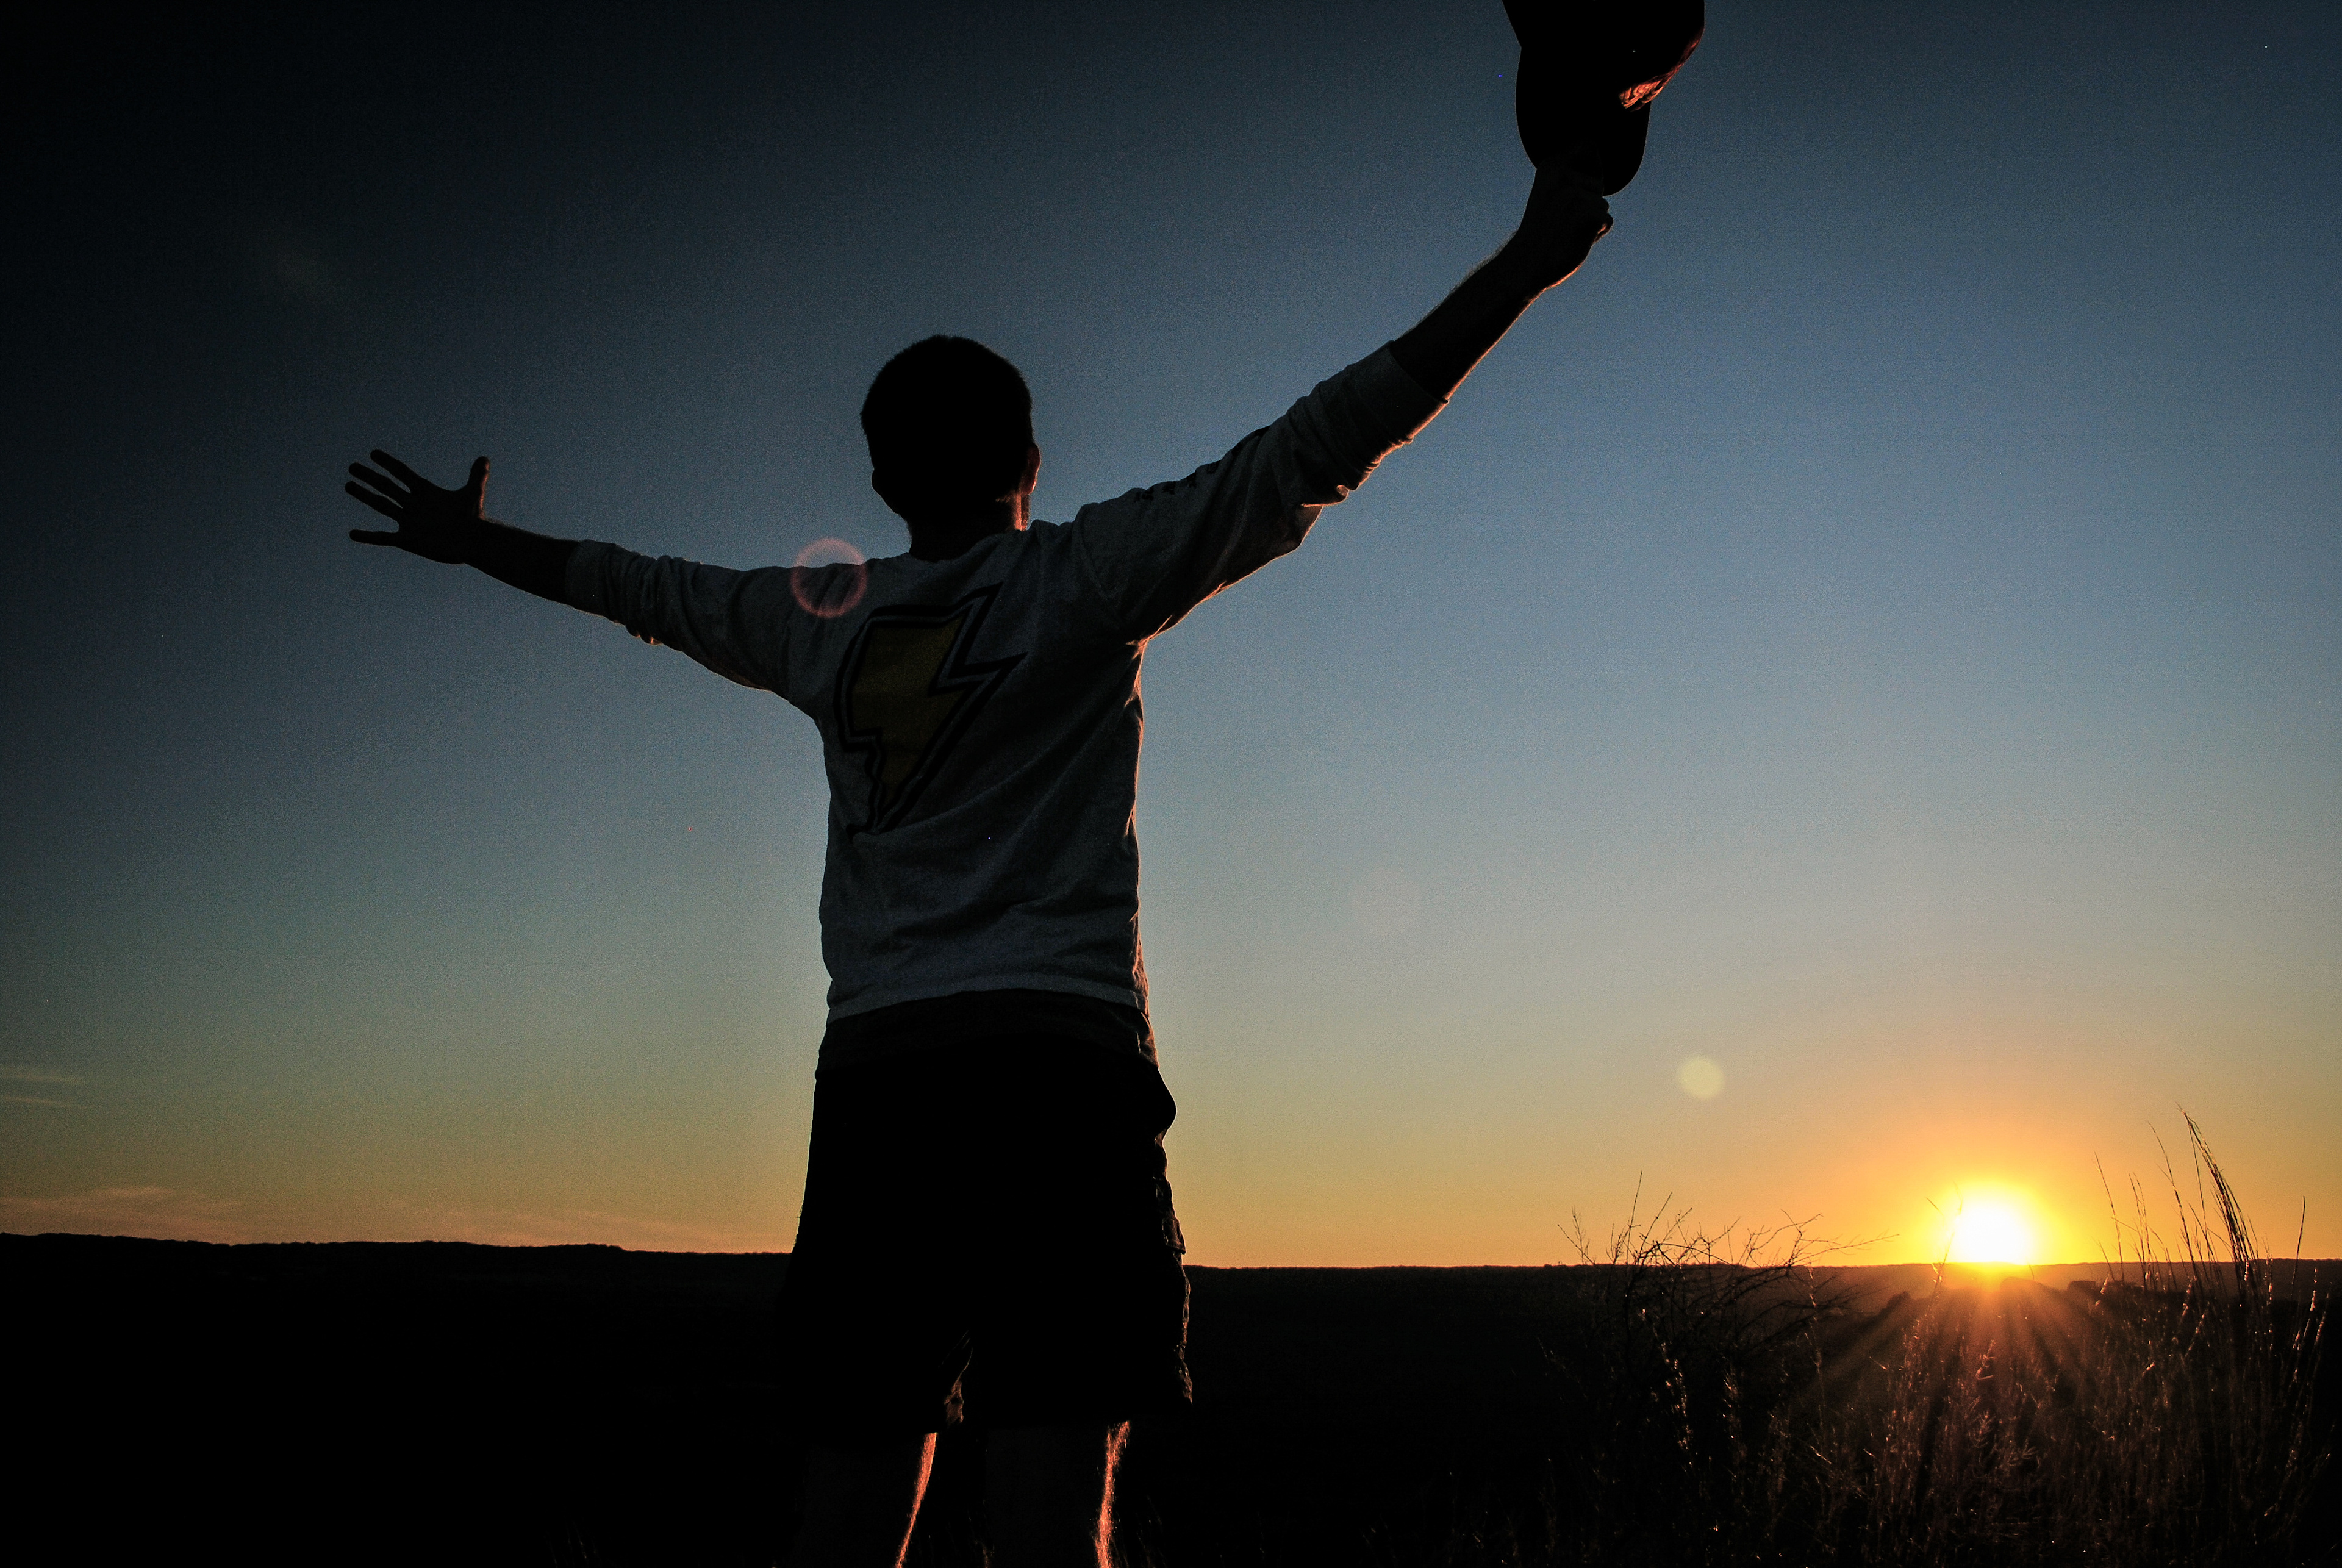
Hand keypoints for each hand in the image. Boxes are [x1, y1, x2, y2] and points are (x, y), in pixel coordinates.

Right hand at [346, 451, 490, 563]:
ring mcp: (410, 522)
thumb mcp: (473, 495)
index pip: (403, 474)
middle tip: (352, 467)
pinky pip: (384, 538)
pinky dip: (369, 537)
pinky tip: (353, 534)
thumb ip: (476, 476)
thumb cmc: (474, 519)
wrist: (473, 543)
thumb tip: (484, 459)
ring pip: (382, 506)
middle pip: (387, 487)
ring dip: (365, 496)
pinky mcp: (409, 540)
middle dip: (369, 477)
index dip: (389, 463)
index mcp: (425, 492)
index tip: (373, 453)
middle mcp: (414, 505)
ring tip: (348, 485)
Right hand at [1503, 164, 1613, 290]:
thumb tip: (1596, 159)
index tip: (1573, 191)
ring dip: (1589, 221)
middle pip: (1598, 183)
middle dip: (1588, 203)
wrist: (1524, 265)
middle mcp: (1563, 175)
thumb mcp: (1548, 193)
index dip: (1590, 167)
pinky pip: (1606, 221)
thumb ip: (1570, 175)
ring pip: (1602, 204)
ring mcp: (1576, 195)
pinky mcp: (1589, 215)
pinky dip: (1594, 235)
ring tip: (1565, 231)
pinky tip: (1573, 240)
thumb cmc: (1540, 233)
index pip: (1589, 144)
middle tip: (1562, 221)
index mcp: (1550, 165)